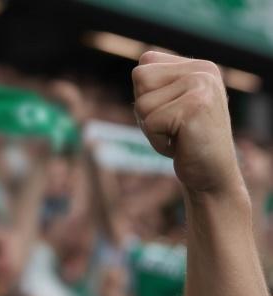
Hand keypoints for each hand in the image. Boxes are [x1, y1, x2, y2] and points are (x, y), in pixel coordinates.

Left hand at [133, 51, 241, 196]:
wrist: (212, 175)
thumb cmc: (186, 142)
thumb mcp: (172, 105)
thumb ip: (158, 84)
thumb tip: (139, 68)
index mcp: (199, 66)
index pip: (145, 63)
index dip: (146, 95)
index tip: (169, 113)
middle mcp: (203, 70)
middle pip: (140, 78)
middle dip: (146, 110)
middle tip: (172, 127)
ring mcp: (201, 86)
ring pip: (142, 104)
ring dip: (152, 128)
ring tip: (178, 136)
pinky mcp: (195, 107)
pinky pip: (150, 123)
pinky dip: (158, 142)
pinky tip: (181, 145)